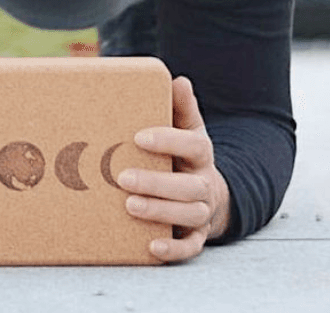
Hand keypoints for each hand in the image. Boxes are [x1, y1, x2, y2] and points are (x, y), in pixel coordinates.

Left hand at [116, 75, 230, 262]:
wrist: (206, 190)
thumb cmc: (185, 154)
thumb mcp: (187, 128)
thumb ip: (181, 107)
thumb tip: (178, 80)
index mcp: (201, 153)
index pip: (193, 146)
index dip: (168, 141)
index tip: (139, 137)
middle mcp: (204, 183)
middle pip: (189, 186)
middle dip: (156, 183)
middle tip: (123, 177)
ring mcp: (203, 211)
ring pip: (189, 215)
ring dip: (160, 211)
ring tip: (130, 206)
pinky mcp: (197, 236)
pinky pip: (190, 247)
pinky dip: (174, 250)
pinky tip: (152, 247)